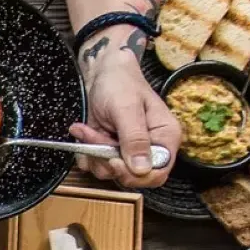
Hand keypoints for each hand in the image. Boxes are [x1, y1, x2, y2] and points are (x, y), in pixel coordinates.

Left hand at [71, 46, 177, 187]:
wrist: (102, 74)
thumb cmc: (120, 83)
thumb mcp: (127, 108)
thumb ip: (135, 139)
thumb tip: (142, 170)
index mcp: (166, 137)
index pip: (158, 173)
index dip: (135, 175)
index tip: (114, 160)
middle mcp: (150, 148)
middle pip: (130, 176)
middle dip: (107, 159)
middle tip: (95, 136)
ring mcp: (128, 151)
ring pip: (108, 172)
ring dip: (92, 152)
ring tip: (87, 128)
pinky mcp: (109, 150)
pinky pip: (94, 165)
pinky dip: (84, 150)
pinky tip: (84, 130)